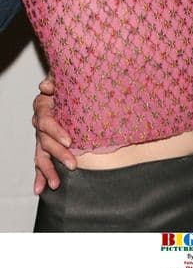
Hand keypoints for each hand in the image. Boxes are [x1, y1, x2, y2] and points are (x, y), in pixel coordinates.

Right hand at [32, 75, 76, 193]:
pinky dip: (40, 175)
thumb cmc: (73, 82)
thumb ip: (57, 79)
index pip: (45, 119)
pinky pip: (40, 161)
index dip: (56, 131)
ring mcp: (42, 134)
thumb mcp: (68, 78)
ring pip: (41, 153)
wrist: (77, 87)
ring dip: (48, 169)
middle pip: (44, 140)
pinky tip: (40, 189)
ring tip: (55, 184)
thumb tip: (45, 86)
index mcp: (44, 104)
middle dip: (58, 154)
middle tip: (73, 164)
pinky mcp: (46, 145)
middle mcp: (41, 120)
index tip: (70, 141)